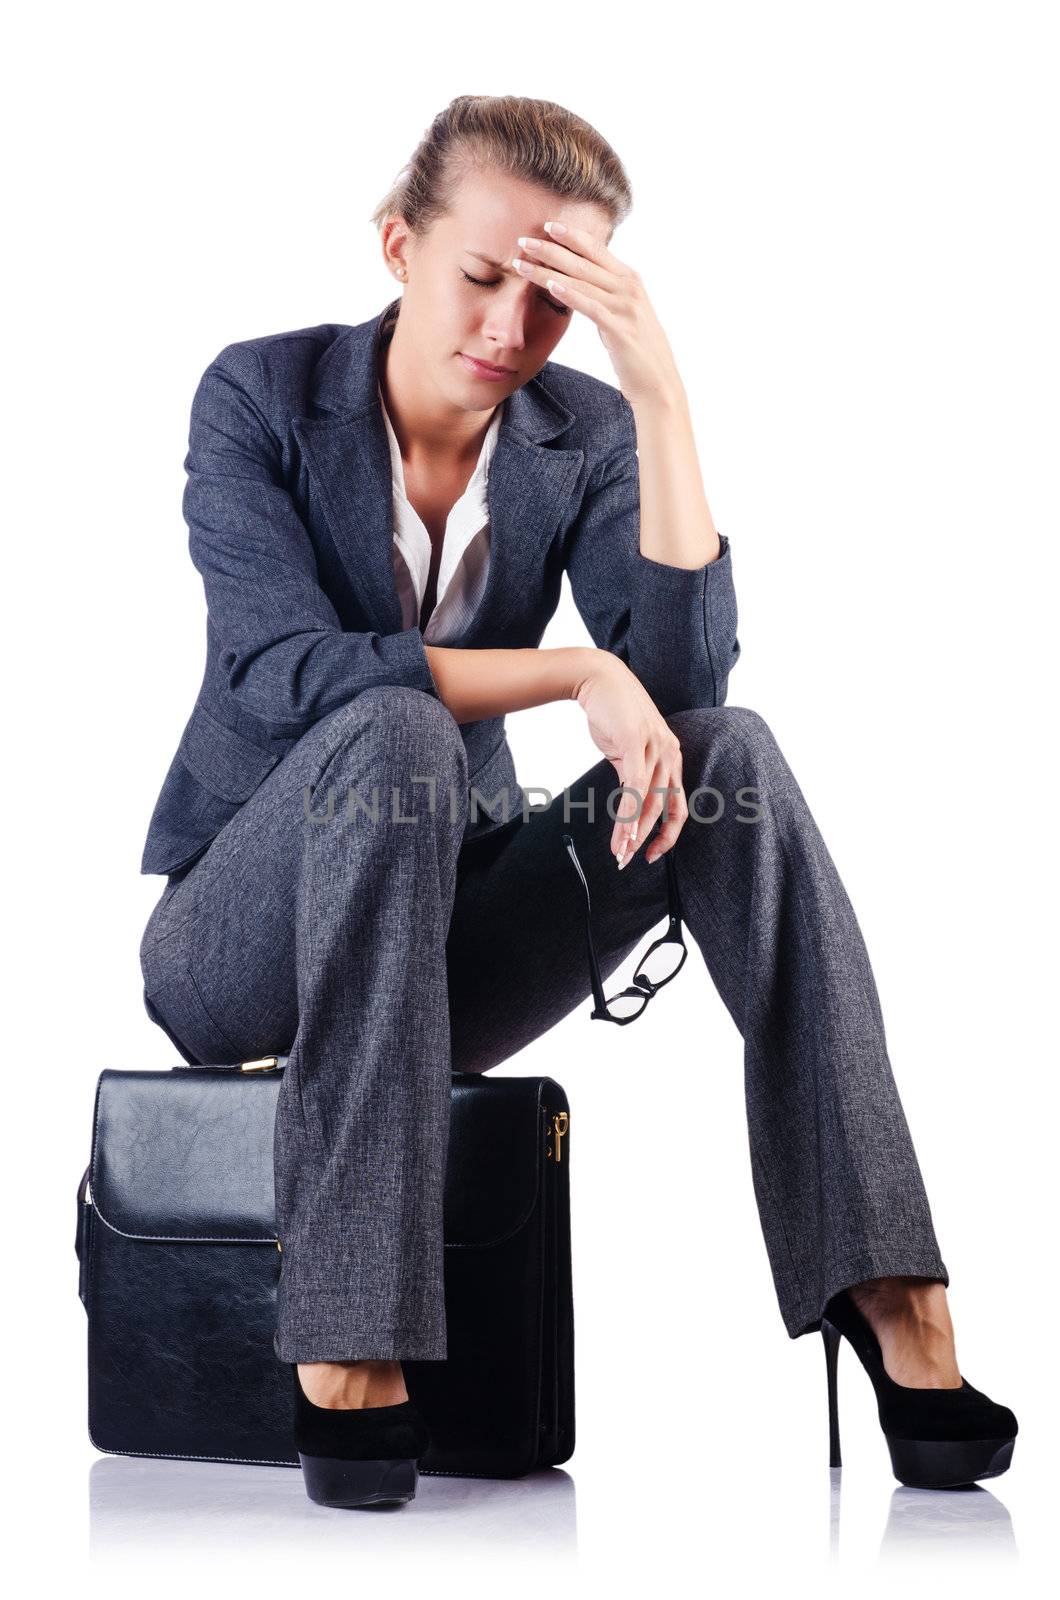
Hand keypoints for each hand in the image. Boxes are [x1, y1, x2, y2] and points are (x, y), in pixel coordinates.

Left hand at [511, 221, 682, 406]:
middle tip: (523, 240)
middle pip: (584, 261)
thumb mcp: (622, 312)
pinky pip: (590, 307)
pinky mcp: (620, 329)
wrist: (657, 381)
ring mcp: (625, 307)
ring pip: (581, 282)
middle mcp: (628, 288)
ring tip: (523, 264)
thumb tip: (581, 282)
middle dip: (552, 249)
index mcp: (629, 279)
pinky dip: (570, 294)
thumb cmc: (636, 349)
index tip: (547, 225)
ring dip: (549, 271)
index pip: (596, 250)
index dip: (571, 236)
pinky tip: (551, 286)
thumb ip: (604, 293)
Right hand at [572, 651, 687, 867]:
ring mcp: (656, 748)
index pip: (678, 807)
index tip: (649, 854)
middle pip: (664, 810)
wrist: (599, 680)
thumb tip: (630, 807)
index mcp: (671, 758)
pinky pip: (635, 786)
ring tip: (618, 853)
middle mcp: (670, 755)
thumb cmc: (613, 715)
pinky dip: (629, 813)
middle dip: (644, 841)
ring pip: (649, 802)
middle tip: (626, 862)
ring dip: (632, 833)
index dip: (666, 835)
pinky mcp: (637, 742)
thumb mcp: (628, 751)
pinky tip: (621, 832)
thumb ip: (634, 776)